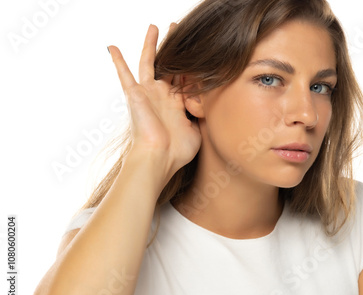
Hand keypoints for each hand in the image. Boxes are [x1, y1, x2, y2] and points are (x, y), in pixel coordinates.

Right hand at [108, 23, 201, 175]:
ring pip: (149, 62)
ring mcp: (148, 94)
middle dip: (173, 49)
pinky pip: (124, 74)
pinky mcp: (135, 95)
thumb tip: (209, 109)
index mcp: (176, 104)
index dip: (190, 67)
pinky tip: (112, 47)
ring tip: (154, 27)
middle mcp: (162, 96)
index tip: (197, 53)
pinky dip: (118, 61)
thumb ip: (201, 117)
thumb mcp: (197, 131)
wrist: (159, 158)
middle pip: (168, 66)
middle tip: (177, 31)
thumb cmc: (177, 151)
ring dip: (151, 45)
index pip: (184, 79)